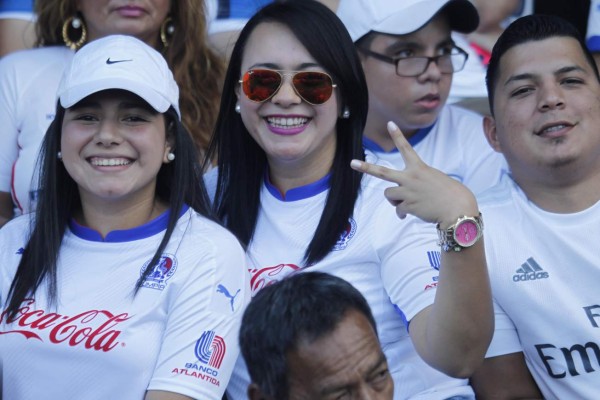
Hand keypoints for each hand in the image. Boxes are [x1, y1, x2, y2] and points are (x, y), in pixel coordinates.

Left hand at [350, 121, 477, 227]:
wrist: (457, 208)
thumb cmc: (450, 194)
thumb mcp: (434, 180)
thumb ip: (416, 183)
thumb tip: (401, 198)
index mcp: (419, 168)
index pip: (406, 148)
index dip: (398, 135)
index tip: (390, 123)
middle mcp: (410, 178)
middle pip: (382, 172)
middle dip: (366, 167)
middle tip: (352, 163)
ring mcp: (407, 192)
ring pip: (389, 195)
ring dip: (395, 200)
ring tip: (408, 202)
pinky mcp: (408, 206)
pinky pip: (398, 210)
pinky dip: (403, 213)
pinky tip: (413, 213)